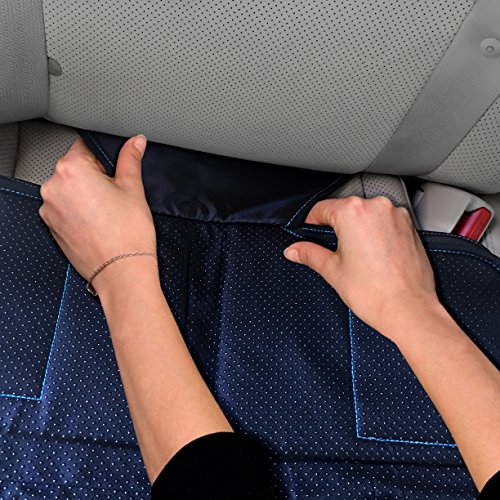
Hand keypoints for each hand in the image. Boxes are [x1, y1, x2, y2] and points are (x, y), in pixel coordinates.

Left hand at [39, 135, 157, 295]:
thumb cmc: (128, 234)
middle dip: (95, 177)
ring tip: (108, 213)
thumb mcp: (133, 188)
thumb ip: (130, 158)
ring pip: (70, 190)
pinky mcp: (52, 226)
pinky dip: (79, 212)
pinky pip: (65, 209)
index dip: (104, 159)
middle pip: (75, 169)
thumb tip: (135, 142)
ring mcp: (50, 209)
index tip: (115, 174)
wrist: (122, 271)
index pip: (85, 147)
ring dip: (86, 195)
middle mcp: (53, 187)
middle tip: (116, 196)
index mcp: (71, 170)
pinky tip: (99, 224)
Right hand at [284, 196, 439, 338]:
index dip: (311, 224)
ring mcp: (396, 216)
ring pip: (366, 216)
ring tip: (356, 258)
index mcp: (353, 212)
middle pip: (345, 210)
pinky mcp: (410, 227)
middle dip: (336, 229)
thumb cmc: (376, 293)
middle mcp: (377, 208)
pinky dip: (376, 234)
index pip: (321, 208)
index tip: (309, 235)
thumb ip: (310, 254)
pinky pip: (385, 223)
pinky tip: (374, 257)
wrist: (409, 310)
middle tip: (332, 252)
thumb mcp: (332, 271)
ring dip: (357, 230)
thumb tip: (294, 250)